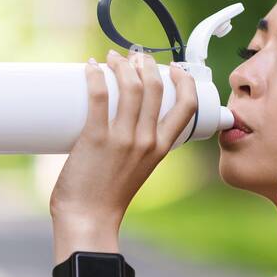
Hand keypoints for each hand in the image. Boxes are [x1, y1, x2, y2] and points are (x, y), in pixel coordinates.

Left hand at [49, 48, 198, 235]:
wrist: (89, 220)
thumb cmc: (108, 199)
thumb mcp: (137, 170)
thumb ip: (135, 148)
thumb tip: (118, 122)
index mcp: (161, 148)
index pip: (186, 106)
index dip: (184, 80)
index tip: (173, 68)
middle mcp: (146, 140)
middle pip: (155, 86)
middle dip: (146, 63)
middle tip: (133, 57)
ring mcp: (122, 139)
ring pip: (130, 86)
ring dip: (122, 64)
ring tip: (111, 58)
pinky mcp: (96, 138)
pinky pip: (99, 96)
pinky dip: (95, 75)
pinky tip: (90, 67)